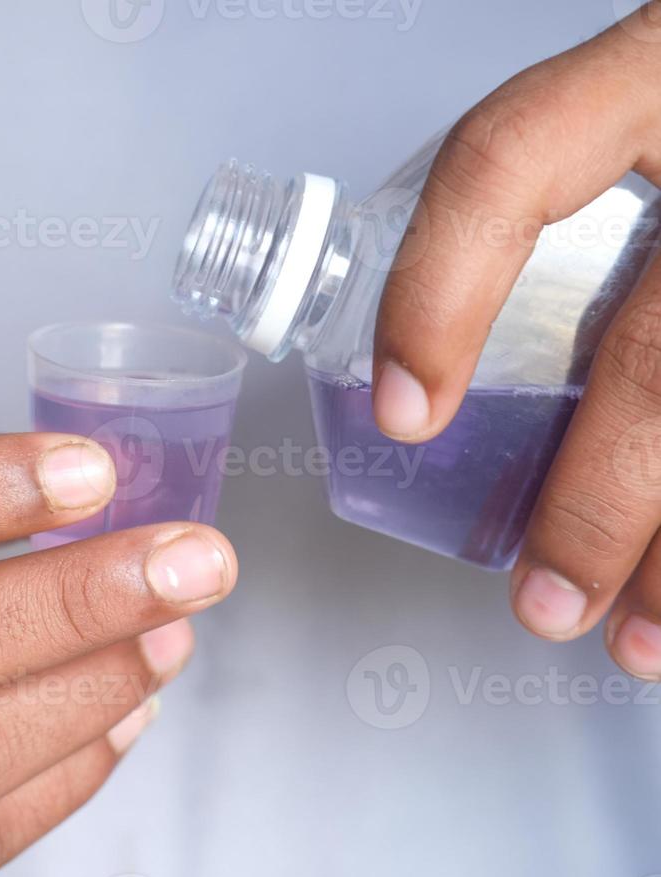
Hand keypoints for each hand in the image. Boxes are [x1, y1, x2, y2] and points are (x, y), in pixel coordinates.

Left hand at [372, 5, 660, 673]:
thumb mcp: (620, 119)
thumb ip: (537, 219)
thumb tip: (419, 390)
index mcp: (651, 67)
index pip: (511, 160)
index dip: (442, 291)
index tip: (407, 412)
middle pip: (660, 347)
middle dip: (601, 498)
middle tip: (545, 601)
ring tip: (637, 644)